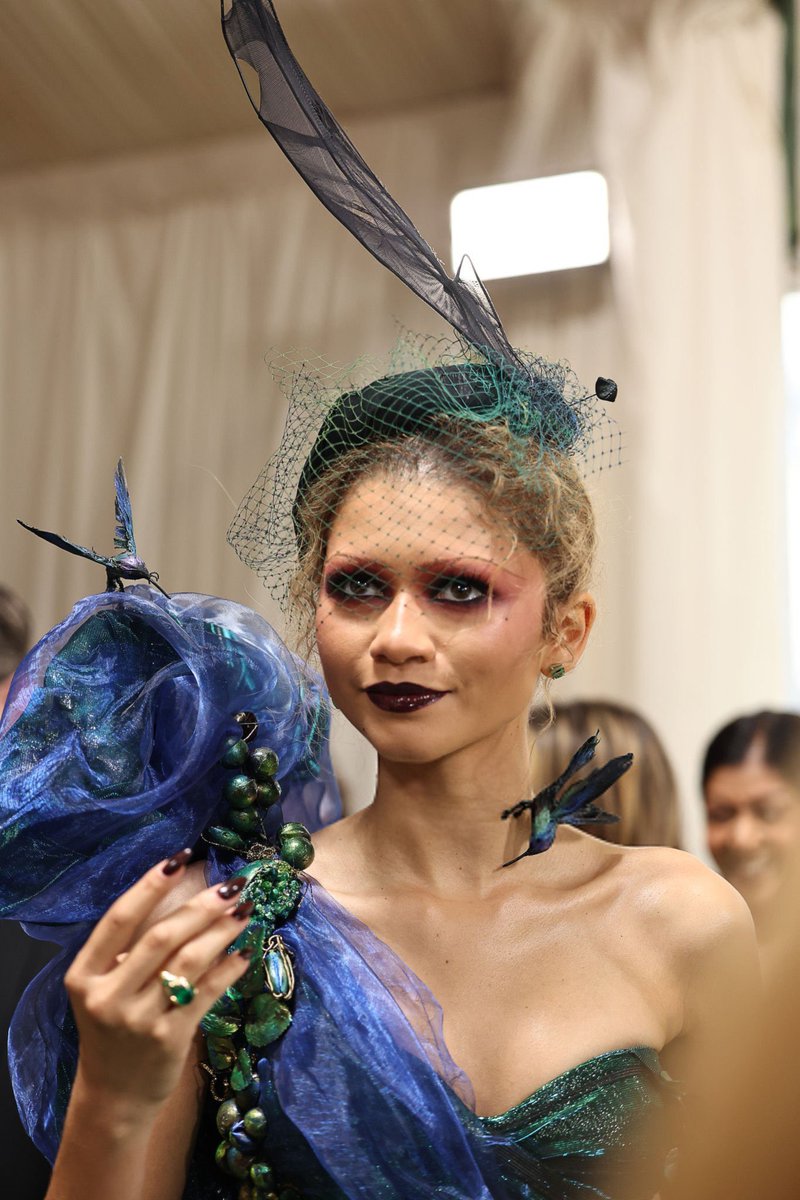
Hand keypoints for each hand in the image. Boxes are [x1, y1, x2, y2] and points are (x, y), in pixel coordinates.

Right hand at [64, 851, 253, 1111]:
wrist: (114, 1096)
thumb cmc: (114, 1030)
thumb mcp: (106, 988)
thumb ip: (132, 951)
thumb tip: (187, 894)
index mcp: (85, 975)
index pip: (119, 919)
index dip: (150, 885)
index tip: (181, 858)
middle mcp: (108, 996)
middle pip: (161, 936)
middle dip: (202, 906)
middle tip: (233, 885)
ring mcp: (139, 1020)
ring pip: (189, 961)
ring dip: (223, 930)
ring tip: (246, 910)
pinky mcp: (170, 1038)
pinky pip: (208, 992)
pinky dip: (230, 968)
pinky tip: (246, 952)